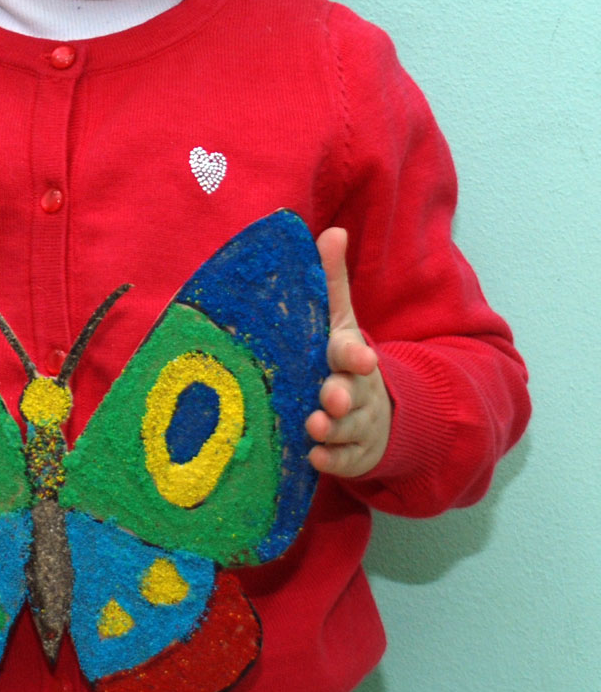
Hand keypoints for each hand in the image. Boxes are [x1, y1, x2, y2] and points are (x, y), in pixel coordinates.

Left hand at [305, 228, 390, 477]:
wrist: (376, 412)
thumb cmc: (341, 357)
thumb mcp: (338, 320)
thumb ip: (332, 279)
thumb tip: (332, 231)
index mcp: (349, 354)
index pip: (351, 350)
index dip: (355, 353)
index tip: (360, 356)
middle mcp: (356, 388)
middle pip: (352, 391)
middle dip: (342, 394)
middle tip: (329, 396)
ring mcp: (358, 423)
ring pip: (348, 427)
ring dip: (333, 427)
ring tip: (315, 426)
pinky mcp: (352, 453)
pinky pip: (344, 460)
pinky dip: (332, 460)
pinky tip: (316, 458)